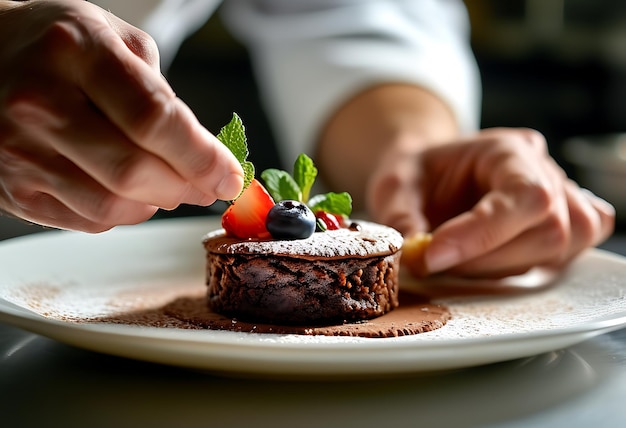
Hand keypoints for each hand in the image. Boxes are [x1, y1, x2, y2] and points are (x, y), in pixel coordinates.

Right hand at [0, 0, 242, 231]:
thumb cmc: (57, 44)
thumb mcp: (112, 35)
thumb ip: (159, 90)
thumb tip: (202, 153)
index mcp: (77, 52)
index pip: (154, 119)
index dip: (203, 157)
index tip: (230, 176)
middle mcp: (40, 102)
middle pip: (134, 172)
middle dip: (187, 187)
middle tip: (208, 185)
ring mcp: (19, 150)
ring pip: (112, 206)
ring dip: (156, 203)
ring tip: (167, 184)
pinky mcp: (11, 188)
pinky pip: (87, 221)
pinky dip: (123, 213)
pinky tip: (126, 190)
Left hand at [367, 128, 614, 277]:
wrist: (429, 174)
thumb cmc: (416, 174)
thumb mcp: (394, 185)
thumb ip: (402, 217)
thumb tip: (414, 256)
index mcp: (507, 149)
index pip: (524, 195)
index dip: (483, 234)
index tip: (434, 256)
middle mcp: (543, 171)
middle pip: (549, 229)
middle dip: (486, 258)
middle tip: (436, 260)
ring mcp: (559, 199)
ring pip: (560, 248)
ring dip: (503, 268)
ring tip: (458, 260)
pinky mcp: (561, 227)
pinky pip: (568, 253)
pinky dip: (531, 266)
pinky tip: (491, 260)